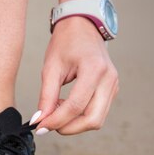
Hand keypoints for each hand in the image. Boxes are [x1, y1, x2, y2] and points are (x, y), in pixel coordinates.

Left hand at [33, 17, 118, 134]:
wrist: (83, 27)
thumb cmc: (66, 42)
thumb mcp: (50, 68)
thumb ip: (46, 97)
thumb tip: (40, 120)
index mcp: (94, 70)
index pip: (76, 106)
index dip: (56, 120)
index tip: (39, 126)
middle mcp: (109, 79)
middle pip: (92, 119)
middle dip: (68, 127)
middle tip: (47, 124)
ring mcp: (114, 86)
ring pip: (97, 120)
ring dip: (74, 123)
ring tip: (55, 110)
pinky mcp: (112, 90)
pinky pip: (98, 112)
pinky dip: (80, 116)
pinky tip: (65, 105)